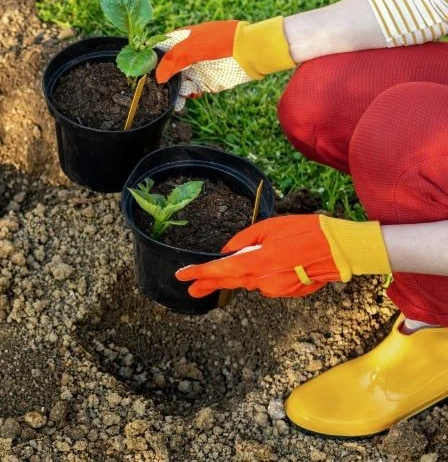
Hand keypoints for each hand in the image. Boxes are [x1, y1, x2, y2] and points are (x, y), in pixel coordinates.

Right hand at [154, 17, 295, 103]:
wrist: (251, 51)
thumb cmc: (222, 42)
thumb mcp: (192, 48)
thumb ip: (172, 61)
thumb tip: (158, 78)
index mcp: (184, 39)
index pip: (162, 49)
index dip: (152, 60)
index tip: (142, 72)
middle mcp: (189, 54)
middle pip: (169, 69)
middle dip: (162, 80)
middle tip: (154, 91)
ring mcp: (199, 68)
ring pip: (179, 82)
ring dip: (174, 91)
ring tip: (174, 99)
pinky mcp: (208, 81)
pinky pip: (192, 91)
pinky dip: (186, 97)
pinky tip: (183, 101)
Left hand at [175, 214, 390, 297]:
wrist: (340, 250)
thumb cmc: (306, 231)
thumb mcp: (269, 227)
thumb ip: (244, 241)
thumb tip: (227, 251)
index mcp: (256, 262)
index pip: (220, 270)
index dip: (199, 274)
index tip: (181, 276)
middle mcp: (262, 281)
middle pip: (229, 283)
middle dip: (208, 285)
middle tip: (191, 289)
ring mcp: (275, 290)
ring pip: (250, 282)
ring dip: (242, 275)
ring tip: (249, 264)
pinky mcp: (286, 293)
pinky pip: (267, 283)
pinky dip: (264, 275)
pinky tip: (276, 263)